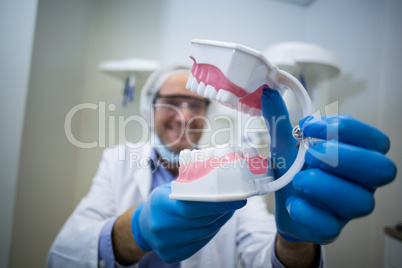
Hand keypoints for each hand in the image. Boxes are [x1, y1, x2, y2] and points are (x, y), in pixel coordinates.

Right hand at [131, 183, 245, 262]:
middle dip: (222, 209)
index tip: (236, 198)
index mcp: (160, 205)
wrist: (143, 227)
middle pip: (202, 220)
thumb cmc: (160, 203)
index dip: (216, 202)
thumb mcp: (168, 189)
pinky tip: (218, 220)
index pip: (193, 206)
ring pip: (205, 232)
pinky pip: (201, 242)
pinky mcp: (173, 255)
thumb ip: (190, 186)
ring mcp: (167, 244)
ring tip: (229, 208)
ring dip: (220, 219)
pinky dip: (213, 230)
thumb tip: (217, 176)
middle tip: (236, 200)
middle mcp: (162, 227)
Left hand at [261, 88, 396, 243]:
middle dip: (342, 157)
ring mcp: (350, 208)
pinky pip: (330, 227)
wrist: (284, 202)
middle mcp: (362, 181)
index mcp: (358, 155)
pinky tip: (293, 202)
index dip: (346, 129)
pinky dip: (307, 212)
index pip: (376, 140)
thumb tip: (268, 92)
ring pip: (360, 201)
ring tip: (298, 179)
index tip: (309, 126)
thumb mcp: (286, 143)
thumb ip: (280, 119)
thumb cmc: (293, 169)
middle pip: (381, 169)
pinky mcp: (332, 230)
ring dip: (323, 185)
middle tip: (310, 154)